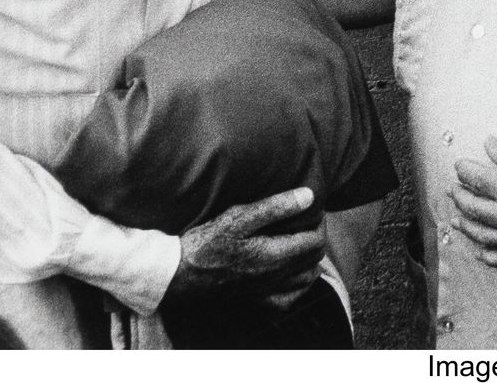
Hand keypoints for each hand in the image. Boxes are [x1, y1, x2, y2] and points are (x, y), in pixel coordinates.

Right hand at [163, 187, 325, 308]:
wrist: (178, 274)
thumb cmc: (206, 242)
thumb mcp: (238, 217)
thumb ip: (275, 207)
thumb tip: (308, 196)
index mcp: (274, 256)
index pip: (316, 241)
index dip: (318, 223)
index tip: (310, 210)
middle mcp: (275, 277)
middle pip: (314, 258)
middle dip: (315, 237)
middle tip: (305, 221)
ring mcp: (266, 291)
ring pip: (306, 278)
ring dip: (309, 259)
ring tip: (299, 240)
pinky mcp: (255, 300)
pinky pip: (289, 298)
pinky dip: (296, 284)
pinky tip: (289, 270)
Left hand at [450, 137, 496, 266]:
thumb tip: (488, 145)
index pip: (477, 180)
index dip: (465, 170)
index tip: (459, 165)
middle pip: (473, 208)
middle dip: (459, 197)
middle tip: (453, 189)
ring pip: (481, 234)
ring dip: (466, 225)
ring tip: (457, 219)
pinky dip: (486, 254)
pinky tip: (479, 250)